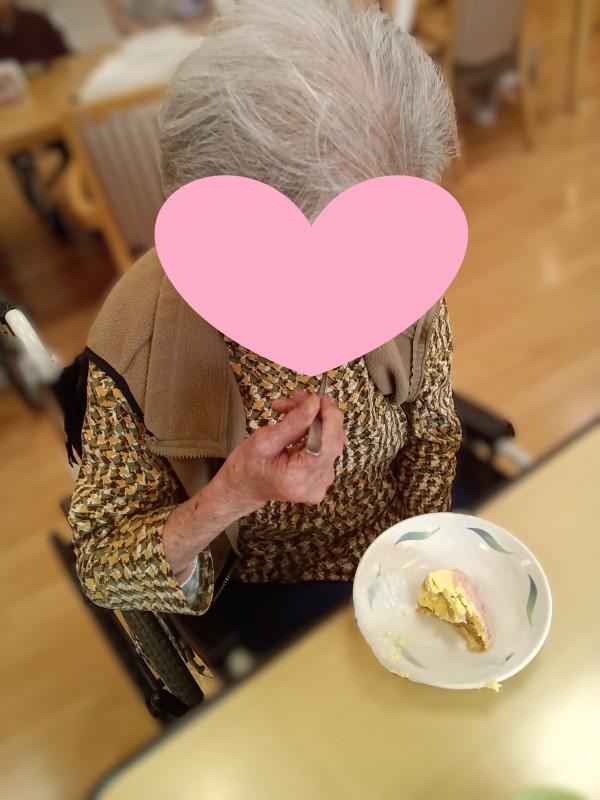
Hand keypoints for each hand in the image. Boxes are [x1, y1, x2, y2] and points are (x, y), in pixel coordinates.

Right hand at [221, 390, 345, 506]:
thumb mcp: (263, 441)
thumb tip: (314, 403)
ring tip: (286, 408)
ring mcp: (322, 481)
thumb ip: (292, 423)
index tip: (320, 399)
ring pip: (328, 439)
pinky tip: (294, 421)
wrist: (242, 487)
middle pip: (331, 440)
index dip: (330, 418)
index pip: (330, 445)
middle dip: (316, 414)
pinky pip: (324, 445)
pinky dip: (311, 429)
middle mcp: (317, 483)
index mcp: (301, 478)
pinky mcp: (321, 474)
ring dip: (310, 418)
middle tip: (295, 397)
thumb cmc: (247, 468)